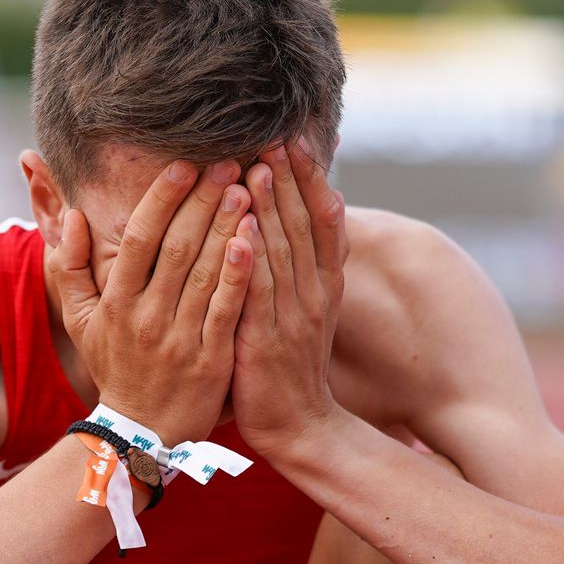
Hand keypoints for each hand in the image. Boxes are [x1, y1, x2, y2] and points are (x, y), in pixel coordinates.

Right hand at [53, 161, 253, 450]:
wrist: (141, 434)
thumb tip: (71, 216)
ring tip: (249, 188)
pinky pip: (228, 309)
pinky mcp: (212, 360)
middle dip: (204, 200)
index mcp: (117, 302)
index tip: (184, 164)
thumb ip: (68, 267)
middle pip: (178, 247)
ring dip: (227, 226)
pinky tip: (253, 240)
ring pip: (206, 273)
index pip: (140, 238)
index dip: (163, 198)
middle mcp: (147, 317)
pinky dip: (239, 274)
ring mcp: (181, 339)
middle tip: (229, 161)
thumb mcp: (79, 321)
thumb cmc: (114, 368)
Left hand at [232, 137, 347, 463]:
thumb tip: (315, 209)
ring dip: (270, 211)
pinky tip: (239, 235)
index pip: (322, 221)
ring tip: (259, 169)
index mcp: (324, 285)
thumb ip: (308, 263)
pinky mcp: (264, 343)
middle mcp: (313, 295)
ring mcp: (291, 319)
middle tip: (274, 137)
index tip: (296, 141)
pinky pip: (257, 297)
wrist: (300, 426)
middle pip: (303, 228)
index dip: (310, 180)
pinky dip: (250, 264)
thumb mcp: (310, 309)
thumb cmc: (293, 365)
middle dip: (289, 181)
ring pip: (281, 255)